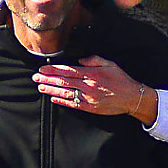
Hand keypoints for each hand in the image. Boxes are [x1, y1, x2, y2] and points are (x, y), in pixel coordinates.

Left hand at [35, 55, 158, 122]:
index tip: (42, 69)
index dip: (53, 70)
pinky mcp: (89, 107)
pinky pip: (72, 103)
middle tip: (35, 77)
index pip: (68, 70)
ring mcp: (88, 97)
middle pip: (63, 81)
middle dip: (48, 79)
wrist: (132, 97)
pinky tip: (52, 98)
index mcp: (92, 74)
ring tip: (40, 86)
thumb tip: (79, 60)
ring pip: (65, 92)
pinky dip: (61, 101)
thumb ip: (94, 60)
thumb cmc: (121, 79)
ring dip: (51, 89)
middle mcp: (88, 85)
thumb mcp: (110, 64)